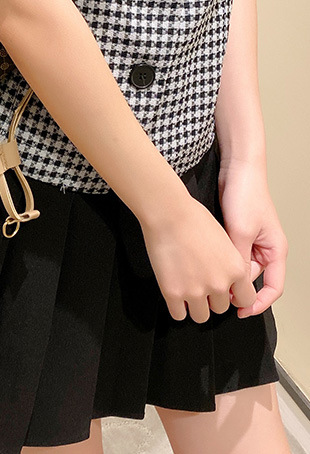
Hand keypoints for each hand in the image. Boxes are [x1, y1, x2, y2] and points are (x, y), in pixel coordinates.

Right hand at [139, 194, 256, 322]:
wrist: (169, 213)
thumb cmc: (193, 218)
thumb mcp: (225, 240)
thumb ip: (230, 264)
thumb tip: (227, 279)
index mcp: (236, 270)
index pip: (246, 299)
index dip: (234, 296)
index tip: (226, 293)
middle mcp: (219, 284)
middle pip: (220, 308)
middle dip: (211, 299)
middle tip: (200, 284)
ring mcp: (195, 291)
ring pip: (201, 316)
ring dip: (195, 306)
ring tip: (187, 291)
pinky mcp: (173, 293)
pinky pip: (178, 315)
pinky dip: (177, 308)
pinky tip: (174, 294)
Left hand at [217, 160, 287, 317]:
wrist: (236, 169)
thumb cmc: (246, 195)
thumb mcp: (242, 231)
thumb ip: (238, 258)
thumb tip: (230, 283)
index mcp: (275, 250)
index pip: (273, 286)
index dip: (259, 303)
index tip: (242, 312)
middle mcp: (265, 248)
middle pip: (252, 279)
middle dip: (237, 289)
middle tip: (217, 297)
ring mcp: (250, 240)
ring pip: (238, 268)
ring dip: (226, 275)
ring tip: (209, 281)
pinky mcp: (235, 233)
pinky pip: (229, 255)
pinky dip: (220, 261)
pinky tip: (206, 264)